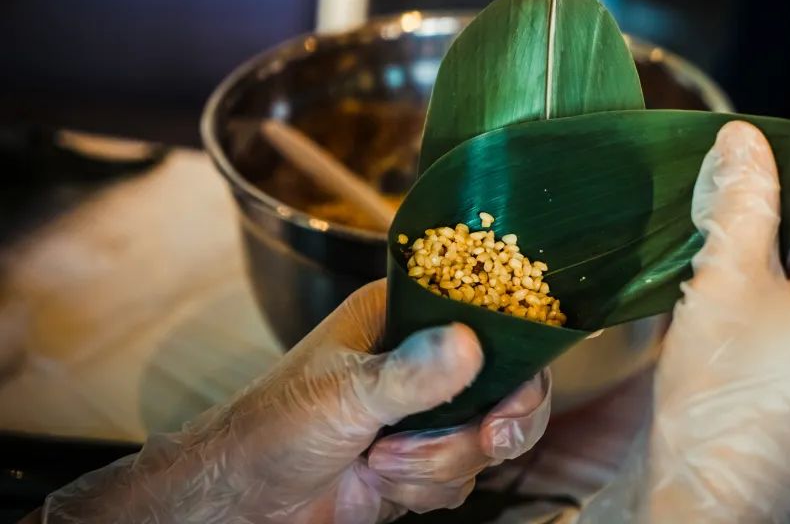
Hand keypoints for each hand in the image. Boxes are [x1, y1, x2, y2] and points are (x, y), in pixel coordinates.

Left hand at [40, 280, 549, 522]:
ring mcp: (425, 412)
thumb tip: (468, 344)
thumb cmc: (271, 430)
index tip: (510, 401)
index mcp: (403, 315)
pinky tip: (381, 484)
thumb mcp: (343, 395)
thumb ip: (409, 374)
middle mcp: (421, 358)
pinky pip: (463, 477)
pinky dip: (428, 489)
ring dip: (440, 464)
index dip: (517, 360)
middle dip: (489, 425)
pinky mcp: (422, 459)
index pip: (487, 319)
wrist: (243, 503)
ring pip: (485, 439)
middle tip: (488, 440)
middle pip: (506, 385)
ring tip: (382, 464)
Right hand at [581, 121, 789, 521]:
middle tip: (726, 288)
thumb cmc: (715, 394)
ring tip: (742, 333)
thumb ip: (740, 201)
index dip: (772, 206)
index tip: (731, 224)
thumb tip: (743, 137)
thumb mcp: (720, 281)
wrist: (715, 499)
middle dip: (781, 259)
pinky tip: (765, 370)